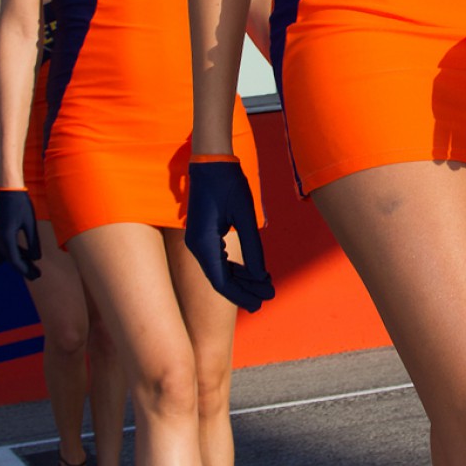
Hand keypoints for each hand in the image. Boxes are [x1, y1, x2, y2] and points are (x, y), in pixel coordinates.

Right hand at [0, 189, 41, 279]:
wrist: (8, 190)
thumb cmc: (20, 204)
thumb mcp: (30, 223)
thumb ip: (33, 242)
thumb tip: (36, 259)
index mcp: (6, 238)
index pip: (15, 261)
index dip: (26, 270)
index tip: (36, 276)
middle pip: (12, 260)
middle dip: (25, 269)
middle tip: (37, 276)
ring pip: (10, 254)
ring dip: (22, 262)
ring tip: (35, 269)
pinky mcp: (1, 232)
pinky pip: (9, 247)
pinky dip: (19, 253)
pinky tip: (28, 256)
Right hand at [186, 158, 273, 312]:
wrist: (212, 162)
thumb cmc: (229, 184)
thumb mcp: (245, 215)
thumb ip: (253, 247)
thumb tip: (259, 276)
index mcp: (203, 243)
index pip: (221, 281)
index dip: (241, 295)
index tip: (261, 303)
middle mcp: (196, 246)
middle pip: (220, 279)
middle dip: (245, 290)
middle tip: (269, 296)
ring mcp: (198, 241)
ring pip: (219, 271)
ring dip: (242, 280)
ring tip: (264, 287)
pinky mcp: (203, 235)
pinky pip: (218, 260)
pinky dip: (235, 268)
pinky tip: (252, 272)